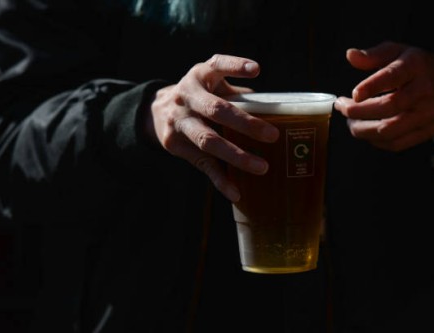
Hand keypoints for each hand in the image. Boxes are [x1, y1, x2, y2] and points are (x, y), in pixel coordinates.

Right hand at [146, 54, 278, 201]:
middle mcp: (187, 96)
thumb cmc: (199, 96)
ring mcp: (179, 122)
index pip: (217, 65)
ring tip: (262, 167)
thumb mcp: (212, 84)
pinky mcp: (176, 145)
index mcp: (200, 75)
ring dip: (236, 155)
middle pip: (216, 110)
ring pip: (209, 141)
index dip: (235, 66)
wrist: (157, 111)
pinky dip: (220, 180)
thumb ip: (238, 93)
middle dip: (246, 124)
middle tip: (272, 136)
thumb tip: (276, 110)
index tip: (256, 70)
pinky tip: (236, 192)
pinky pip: (202, 164)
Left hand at [334, 41, 433, 150]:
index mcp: (416, 67)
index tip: (353, 94)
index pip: (393, 77)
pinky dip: (375, 141)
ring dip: (362, 130)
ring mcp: (428, 114)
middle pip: (388, 107)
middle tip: (342, 108)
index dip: (371, 86)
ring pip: (390, 130)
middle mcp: (425, 91)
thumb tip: (350, 55)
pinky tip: (366, 132)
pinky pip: (396, 143)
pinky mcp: (428, 131)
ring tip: (350, 122)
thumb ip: (375, 55)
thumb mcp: (401, 52)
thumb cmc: (421, 68)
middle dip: (358, 111)